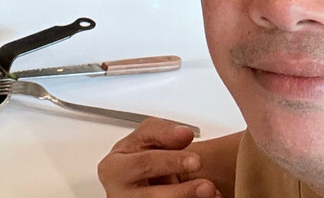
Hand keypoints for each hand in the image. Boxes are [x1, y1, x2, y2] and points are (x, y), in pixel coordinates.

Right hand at [99, 120, 220, 197]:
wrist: (130, 185)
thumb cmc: (134, 162)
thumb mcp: (141, 140)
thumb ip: (161, 132)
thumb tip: (184, 133)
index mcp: (114, 169)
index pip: (144, 163)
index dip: (171, 161)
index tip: (195, 159)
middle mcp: (121, 194)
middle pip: (153, 196)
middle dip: (183, 190)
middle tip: (206, 184)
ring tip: (210, 192)